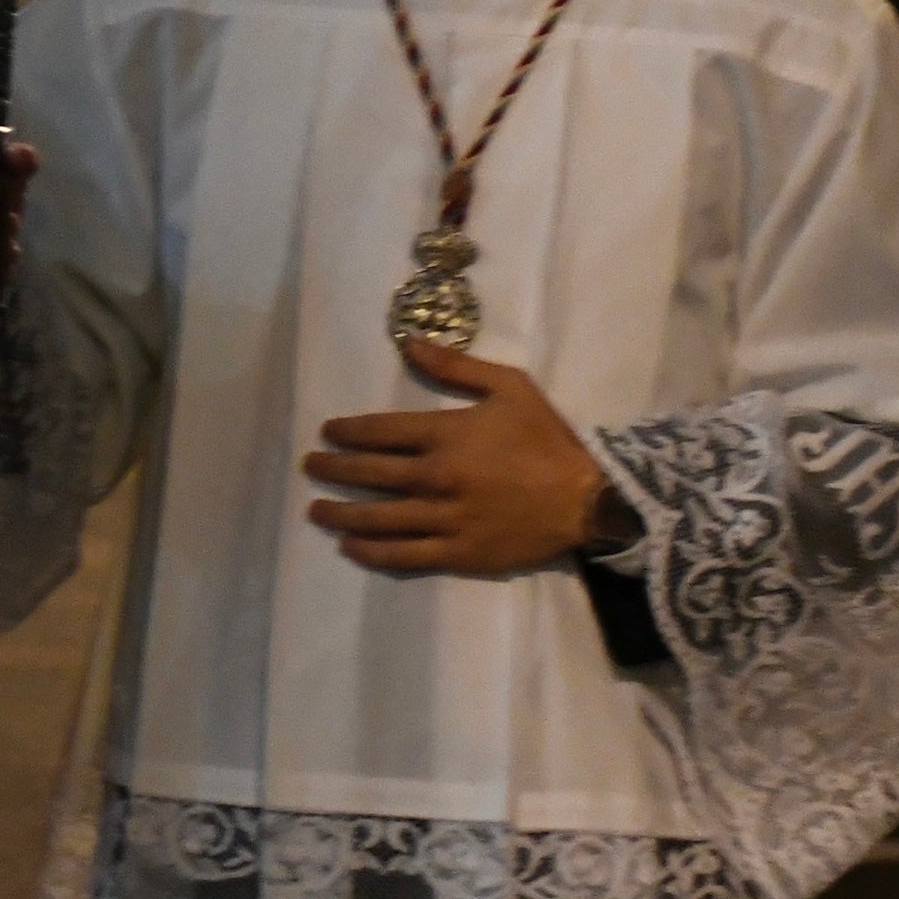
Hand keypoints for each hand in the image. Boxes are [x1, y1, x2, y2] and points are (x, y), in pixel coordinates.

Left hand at [301, 337, 611, 575]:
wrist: (588, 499)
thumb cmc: (548, 439)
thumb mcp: (510, 387)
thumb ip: (456, 366)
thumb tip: (408, 343)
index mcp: (446, 435)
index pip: (381, 431)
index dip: (348, 432)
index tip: (328, 432)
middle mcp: (436, 478)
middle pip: (371, 474)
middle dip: (335, 469)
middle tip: (311, 466)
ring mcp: (445, 519)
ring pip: (379, 518)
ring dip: (342, 513)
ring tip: (317, 509)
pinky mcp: (458, 552)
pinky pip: (405, 555)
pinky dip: (372, 551)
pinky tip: (350, 546)